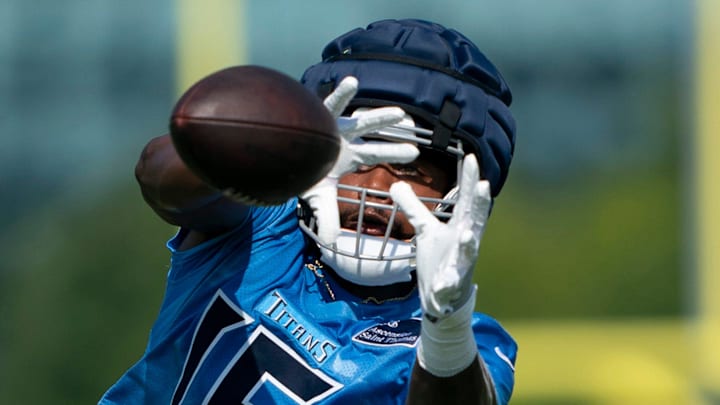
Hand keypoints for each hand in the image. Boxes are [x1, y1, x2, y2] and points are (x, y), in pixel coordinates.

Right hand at [301, 76, 418, 244]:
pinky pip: (328, 103)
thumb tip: (332, 243)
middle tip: (412, 132)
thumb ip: (328, 218)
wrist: (275, 158)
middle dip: (390, 134)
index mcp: (347, 155)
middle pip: (371, 136)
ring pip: (357, 119)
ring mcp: (331, 125)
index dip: (393, 153)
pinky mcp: (316, 116)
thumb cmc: (299, 174)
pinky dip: (340, 93)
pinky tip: (352, 82)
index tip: (415, 153)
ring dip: (378, 117)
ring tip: (400, 113)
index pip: (374, 153)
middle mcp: (343, 138)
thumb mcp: (318, 199)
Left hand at [390, 154, 490, 319]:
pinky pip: (450, 283)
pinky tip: (443, 283)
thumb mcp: (425, 230)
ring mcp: (461, 264)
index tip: (472, 157)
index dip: (469, 180)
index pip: (466, 199)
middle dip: (480, 203)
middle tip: (483, 184)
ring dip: (469, 243)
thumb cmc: (439, 258)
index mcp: (460, 226)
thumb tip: (395, 184)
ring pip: (468, 252)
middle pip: (474, 219)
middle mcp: (466, 242)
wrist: (444, 297)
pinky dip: (447, 283)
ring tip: (468, 234)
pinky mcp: (452, 284)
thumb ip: (413, 207)